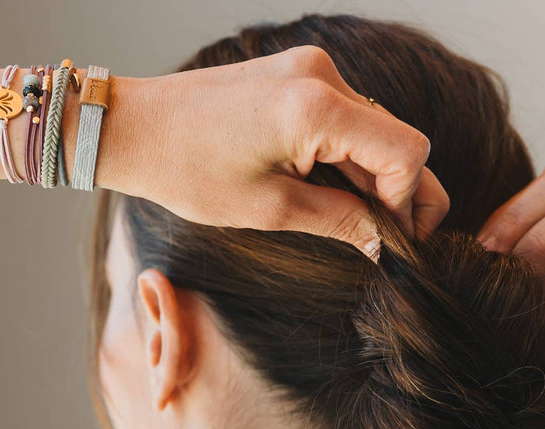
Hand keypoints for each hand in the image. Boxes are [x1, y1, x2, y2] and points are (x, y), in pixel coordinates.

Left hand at [122, 45, 449, 258]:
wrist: (136, 127)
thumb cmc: (190, 170)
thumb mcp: (271, 209)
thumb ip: (340, 221)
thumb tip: (385, 244)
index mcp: (316, 107)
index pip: (406, 151)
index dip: (408, 202)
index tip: (389, 240)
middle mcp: (321, 75)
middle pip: (397, 138)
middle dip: (400, 193)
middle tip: (387, 240)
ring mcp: (310, 68)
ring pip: (376, 129)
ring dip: (375, 177)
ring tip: (354, 221)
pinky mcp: (298, 74)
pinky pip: (349, 117)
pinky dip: (352, 156)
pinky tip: (334, 190)